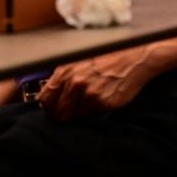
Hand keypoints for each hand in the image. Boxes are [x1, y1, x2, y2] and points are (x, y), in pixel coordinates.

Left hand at [37, 46, 158, 121]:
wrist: (132, 59)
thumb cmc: (105, 59)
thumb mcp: (77, 62)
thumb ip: (63, 79)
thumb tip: (48, 96)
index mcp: (65, 71)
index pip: (45, 99)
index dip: (48, 107)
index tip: (53, 109)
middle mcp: (75, 82)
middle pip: (58, 113)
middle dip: (62, 115)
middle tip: (69, 112)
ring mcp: (89, 94)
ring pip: (74, 116)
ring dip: (79, 112)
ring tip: (88, 101)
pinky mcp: (103, 103)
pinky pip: (91, 116)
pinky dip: (93, 112)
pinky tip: (100, 100)